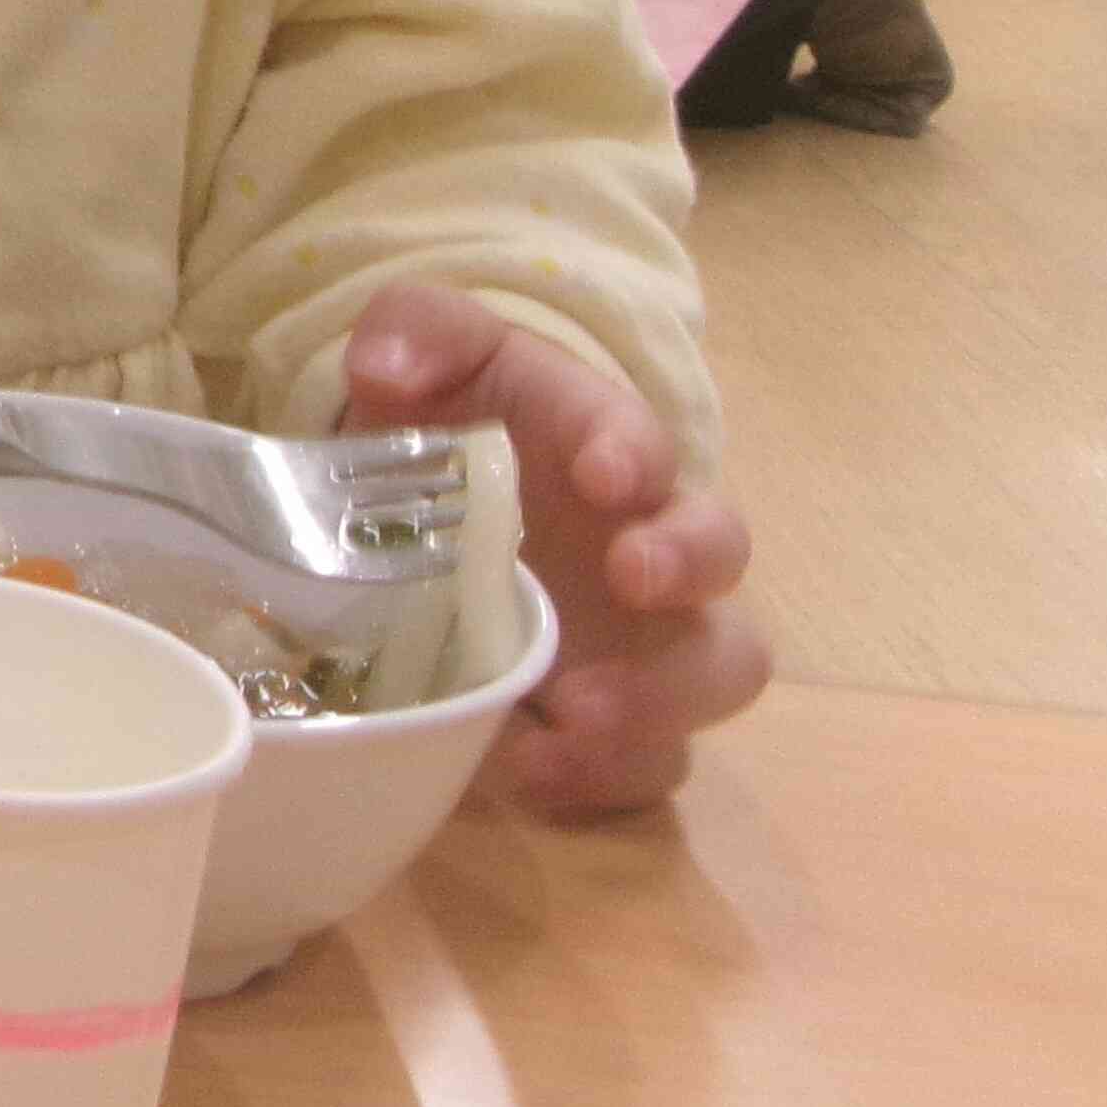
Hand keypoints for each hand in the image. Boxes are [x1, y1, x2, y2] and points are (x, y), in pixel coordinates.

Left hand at [343, 283, 764, 815]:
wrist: (435, 494)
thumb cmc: (456, 412)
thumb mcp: (431, 351)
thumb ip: (416, 330)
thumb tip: (385, 366)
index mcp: (608, 445)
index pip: (645, 442)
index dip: (634, 454)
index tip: (603, 475)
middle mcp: (649, 543)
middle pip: (721, 561)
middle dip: (688, 568)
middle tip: (629, 578)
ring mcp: (642, 637)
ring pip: (712, 676)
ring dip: (660, 702)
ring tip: (575, 719)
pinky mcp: (611, 714)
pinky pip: (645, 762)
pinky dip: (603, 777)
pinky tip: (525, 771)